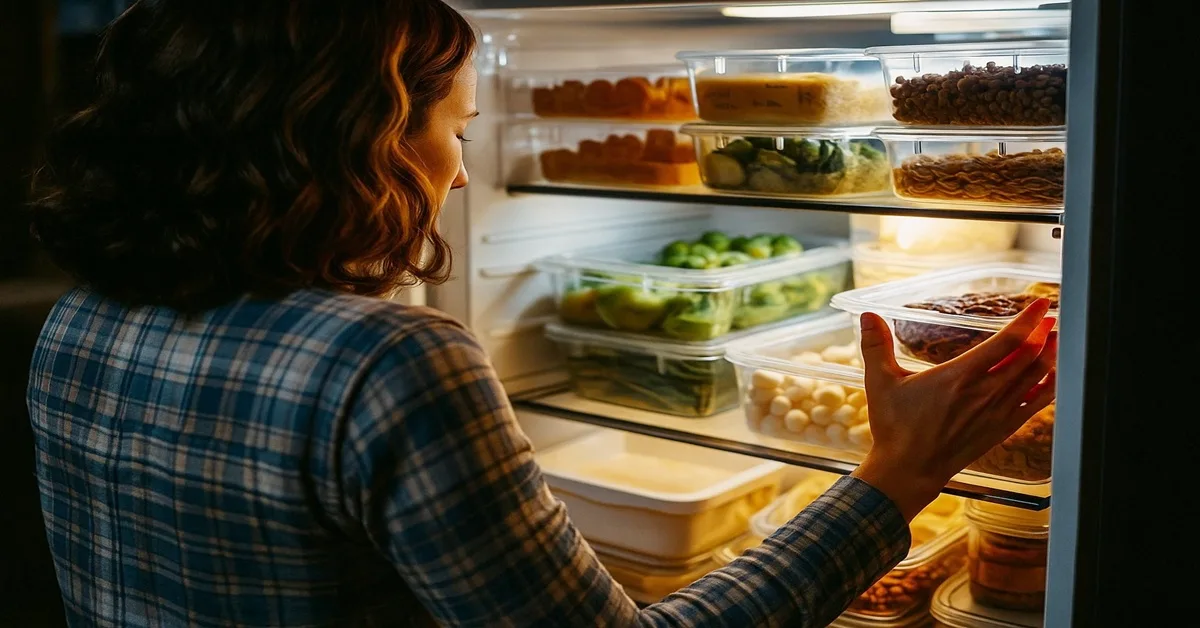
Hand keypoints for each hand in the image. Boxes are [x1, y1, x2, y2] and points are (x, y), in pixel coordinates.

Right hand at [850, 299, 1057, 520]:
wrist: (909, 469)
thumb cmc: (895, 427)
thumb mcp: (880, 382)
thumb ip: (876, 345)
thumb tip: (868, 316)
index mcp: (961, 376)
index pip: (1008, 342)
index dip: (1029, 320)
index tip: (1041, 305)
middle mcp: (986, 393)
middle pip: (1030, 357)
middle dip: (1044, 333)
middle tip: (1050, 317)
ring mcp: (997, 413)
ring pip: (1037, 379)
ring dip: (1051, 356)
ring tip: (1057, 339)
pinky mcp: (1002, 429)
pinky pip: (1035, 404)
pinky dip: (1049, 386)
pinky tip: (1053, 376)